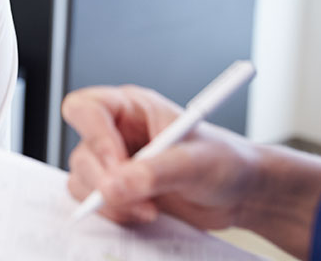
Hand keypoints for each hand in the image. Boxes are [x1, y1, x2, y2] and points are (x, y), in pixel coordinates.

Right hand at [62, 84, 261, 228]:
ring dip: (110, 202)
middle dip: (104, 180)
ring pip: (83, 180)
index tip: (117, 164)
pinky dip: (114, 214)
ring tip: (148, 209)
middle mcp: (118, 132)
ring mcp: (115, 163)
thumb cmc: (225, 161)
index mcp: (134, 107)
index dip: (94, 136)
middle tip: (134, 197)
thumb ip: (155, 172)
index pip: (87, 108)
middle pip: (81, 151)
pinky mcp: (118, 190)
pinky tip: (144, 214)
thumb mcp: (195, 162)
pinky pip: (94, 203)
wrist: (239, 193)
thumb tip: (115, 186)